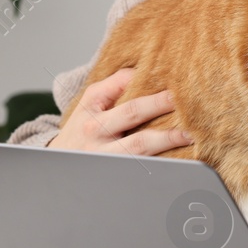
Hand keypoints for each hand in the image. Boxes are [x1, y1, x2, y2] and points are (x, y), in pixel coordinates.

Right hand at [47, 68, 192, 155]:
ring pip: (139, 146)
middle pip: (133, 112)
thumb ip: (114, 87)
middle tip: (184, 99)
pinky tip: (180, 162)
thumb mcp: (88, 105)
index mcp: (91, 106)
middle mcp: (96, 130)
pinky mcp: (115, 175)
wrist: (58, 168)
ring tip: (190, 134)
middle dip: (160, 104)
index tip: (174, 77)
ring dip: (167, 138)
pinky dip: (162, 165)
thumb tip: (145, 72)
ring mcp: (105, 156)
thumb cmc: (81, 132)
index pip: (120, 84)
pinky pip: (141, 168)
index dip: (147, 79)